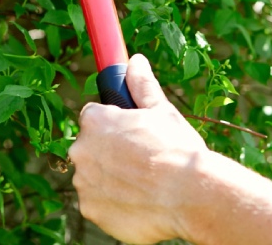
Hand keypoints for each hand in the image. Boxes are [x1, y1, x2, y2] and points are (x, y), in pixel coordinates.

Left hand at [68, 54, 206, 244]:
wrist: (190, 195)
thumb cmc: (176, 148)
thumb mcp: (161, 110)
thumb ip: (142, 84)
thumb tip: (136, 61)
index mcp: (95, 120)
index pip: (93, 118)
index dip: (114, 125)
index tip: (131, 134)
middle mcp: (81, 149)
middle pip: (90, 147)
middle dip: (109, 152)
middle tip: (140, 159)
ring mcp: (84, 182)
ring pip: (93, 176)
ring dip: (109, 178)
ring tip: (142, 182)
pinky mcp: (90, 210)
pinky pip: (97, 203)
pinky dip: (111, 203)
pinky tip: (137, 200)